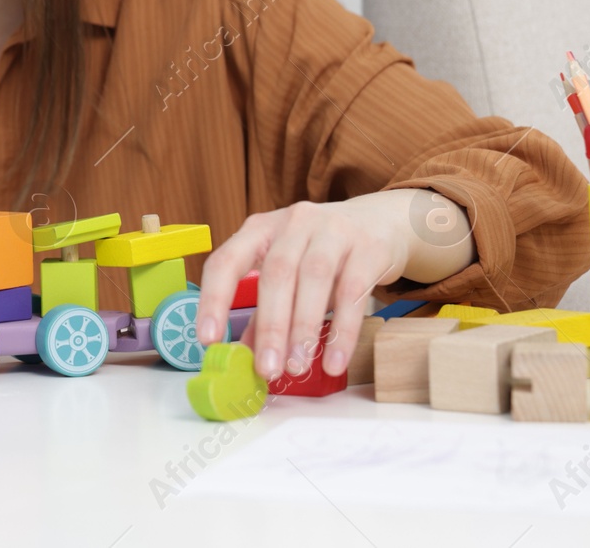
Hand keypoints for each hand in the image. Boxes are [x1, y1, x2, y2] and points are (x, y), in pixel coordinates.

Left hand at [197, 195, 416, 381]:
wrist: (380, 222)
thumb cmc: (321, 252)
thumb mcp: (287, 272)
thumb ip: (263, 309)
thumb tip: (243, 354)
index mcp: (260, 229)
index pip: (226, 261)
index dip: (213, 299)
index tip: (208, 339)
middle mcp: (293, 223)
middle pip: (275, 274)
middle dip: (269, 327)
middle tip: (267, 368)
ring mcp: (332, 231)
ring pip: (313, 280)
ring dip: (303, 329)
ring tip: (297, 367)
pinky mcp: (368, 247)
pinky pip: (353, 292)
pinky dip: (343, 330)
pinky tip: (334, 360)